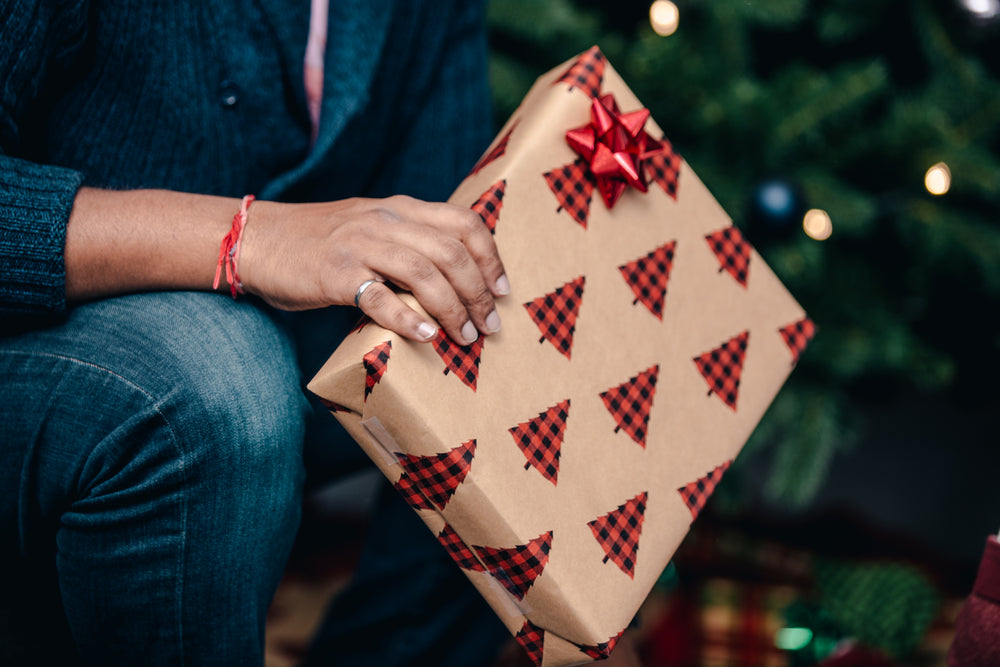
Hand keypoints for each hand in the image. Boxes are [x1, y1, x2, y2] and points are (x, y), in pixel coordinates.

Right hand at [239, 195, 509, 343]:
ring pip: (424, 272)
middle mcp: (385, 221)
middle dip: (478, 292)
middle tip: (489, 326)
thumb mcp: (372, 227)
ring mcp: (359, 245)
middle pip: (451, 252)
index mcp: (401, 209)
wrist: (258, 239)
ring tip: (464, 337)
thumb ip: (410, 241)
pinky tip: (425, 337)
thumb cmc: (321, 242)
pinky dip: (407, 319)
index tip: (503, 290)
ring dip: (452, 309)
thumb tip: (456, 279)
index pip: (464, 222)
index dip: (491, 257)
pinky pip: (379, 297)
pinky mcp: (335, 274)